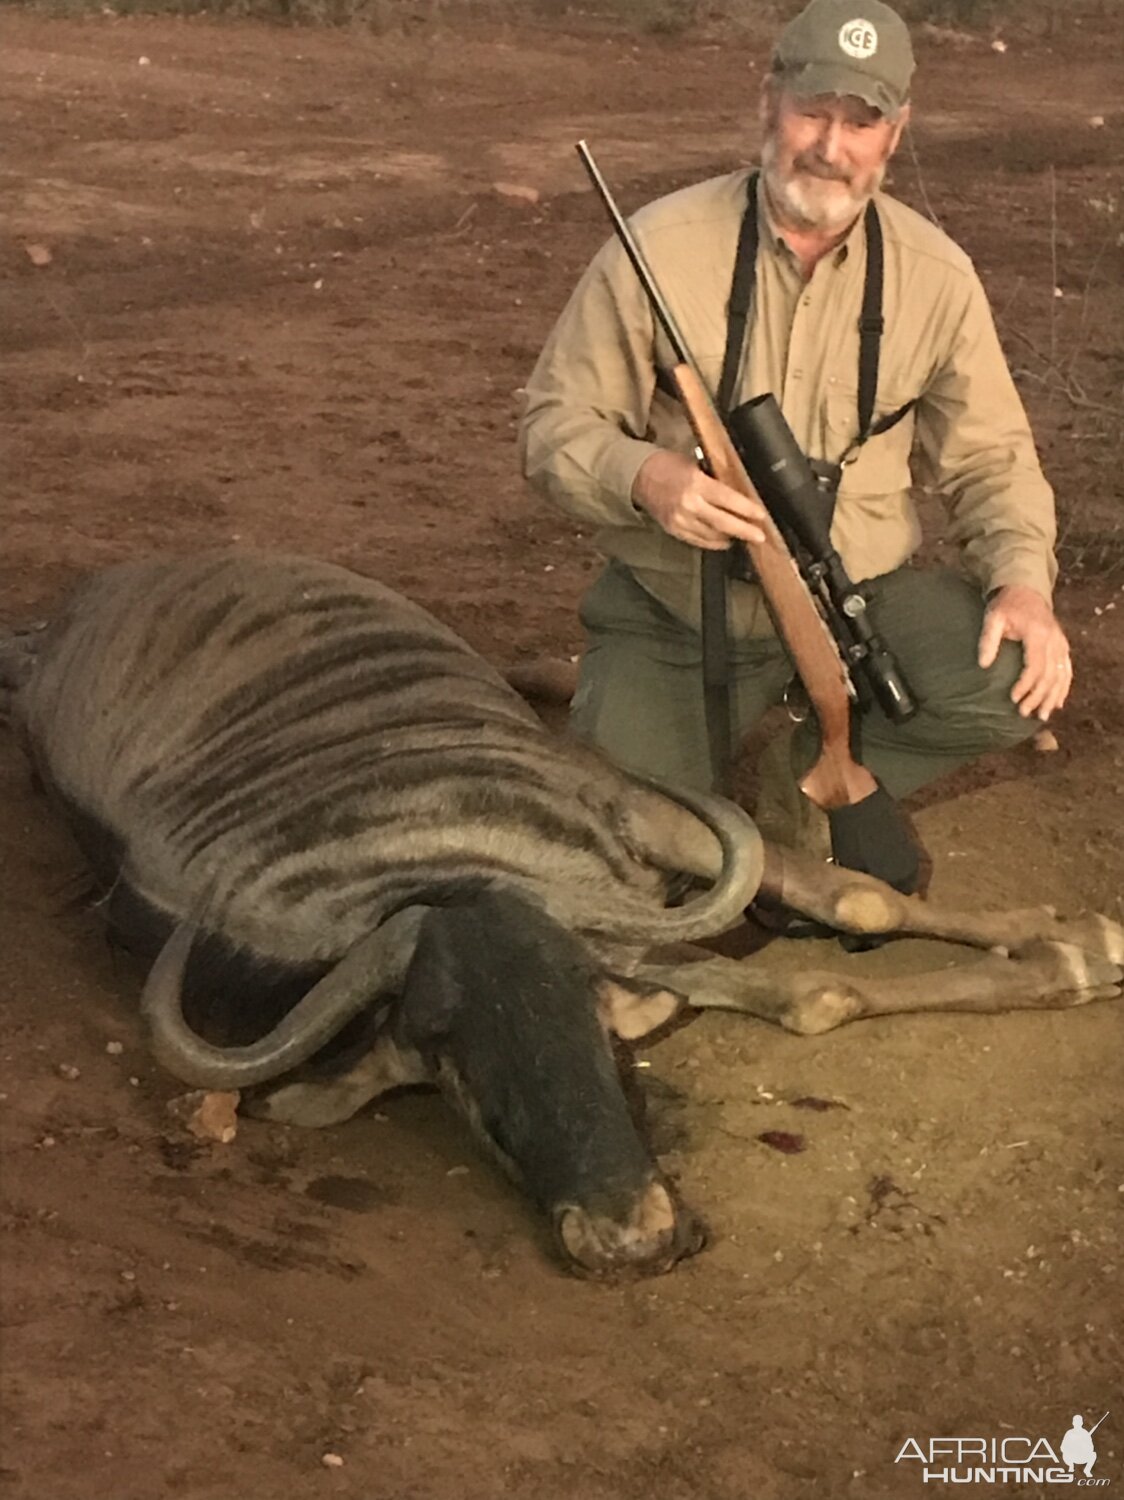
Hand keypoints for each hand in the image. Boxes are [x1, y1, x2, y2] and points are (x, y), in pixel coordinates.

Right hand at [632, 450, 767, 550]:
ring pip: (712, 536)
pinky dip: (714, 542)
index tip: (761, 516)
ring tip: (744, 536)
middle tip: (760, 536)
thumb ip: (715, 481)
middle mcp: (689, 505)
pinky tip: (724, 540)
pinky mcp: (674, 530)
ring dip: (730, 537)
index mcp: (696, 484)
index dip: (747, 509)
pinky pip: (699, 541)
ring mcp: (680, 520)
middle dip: (744, 530)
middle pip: (723, 523)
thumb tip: (740, 495)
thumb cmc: (670, 465)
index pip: (728, 500)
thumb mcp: (696, 465)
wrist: (640, 476)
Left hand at [977, 584, 1072, 719]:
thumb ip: (987, 640)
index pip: (1035, 665)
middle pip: (1050, 675)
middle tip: (1023, 712)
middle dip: (1037, 696)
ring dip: (1052, 697)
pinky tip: (1057, 703)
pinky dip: (1063, 688)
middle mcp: (1054, 640)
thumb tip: (982, 665)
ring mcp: (1061, 643)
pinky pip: (1067, 670)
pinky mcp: (1062, 646)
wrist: (1026, 590)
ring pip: (1062, 675)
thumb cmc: (1006, 605)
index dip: (1025, 684)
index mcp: (1037, 633)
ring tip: (1041, 715)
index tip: (1013, 698)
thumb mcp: (993, 617)